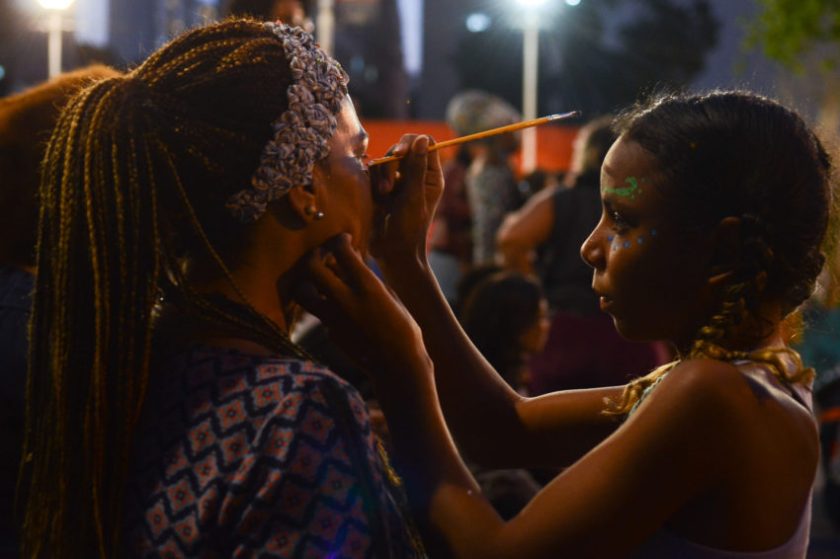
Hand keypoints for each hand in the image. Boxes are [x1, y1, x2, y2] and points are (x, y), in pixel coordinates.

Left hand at [294, 233, 429, 377]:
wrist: (398, 365)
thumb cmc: (404, 328)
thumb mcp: (390, 296)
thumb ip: (368, 278)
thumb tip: (351, 263)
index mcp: (367, 286)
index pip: (341, 251)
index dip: (340, 240)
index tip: (343, 240)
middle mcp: (345, 300)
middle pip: (312, 268)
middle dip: (314, 256)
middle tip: (322, 255)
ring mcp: (334, 319)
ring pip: (303, 293)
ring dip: (307, 282)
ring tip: (318, 280)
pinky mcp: (331, 333)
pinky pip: (320, 313)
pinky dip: (325, 305)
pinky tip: (340, 307)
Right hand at [370, 135, 443, 265]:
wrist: (393, 253)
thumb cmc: (409, 229)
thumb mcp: (413, 196)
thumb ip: (416, 167)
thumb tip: (421, 138)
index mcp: (431, 176)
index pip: (425, 144)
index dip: (410, 144)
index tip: (399, 154)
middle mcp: (416, 175)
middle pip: (402, 149)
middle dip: (391, 164)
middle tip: (388, 188)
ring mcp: (399, 181)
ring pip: (386, 160)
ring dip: (382, 176)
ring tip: (383, 197)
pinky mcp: (383, 188)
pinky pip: (375, 173)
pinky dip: (374, 182)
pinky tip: (378, 200)